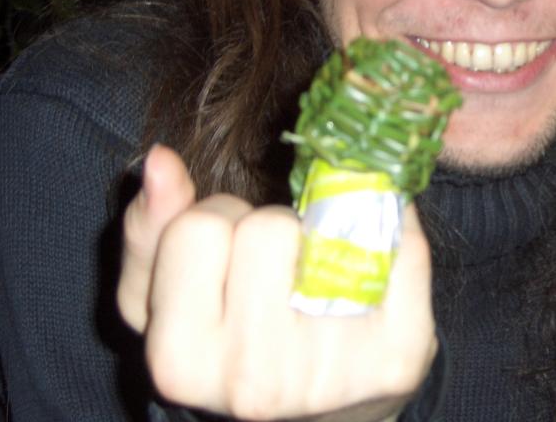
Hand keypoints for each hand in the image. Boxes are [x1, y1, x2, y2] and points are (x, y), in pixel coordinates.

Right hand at [117, 144, 436, 421]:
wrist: (315, 418)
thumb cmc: (229, 344)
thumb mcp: (163, 300)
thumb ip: (150, 229)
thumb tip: (161, 160)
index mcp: (181, 362)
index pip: (199, 226)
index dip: (217, 224)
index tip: (230, 258)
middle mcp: (256, 378)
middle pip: (269, 226)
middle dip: (272, 232)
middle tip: (278, 272)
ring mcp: (334, 370)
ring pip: (331, 227)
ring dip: (324, 235)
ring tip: (319, 278)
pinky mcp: (398, 356)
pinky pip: (405, 246)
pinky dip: (395, 233)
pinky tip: (372, 269)